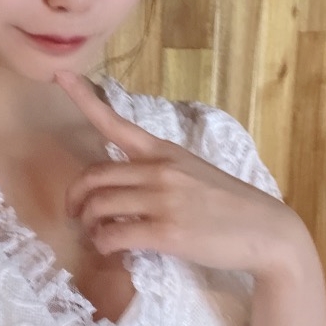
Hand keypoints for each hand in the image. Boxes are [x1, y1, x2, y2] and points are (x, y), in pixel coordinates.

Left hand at [56, 71, 304, 280]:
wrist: (267, 231)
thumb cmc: (229, 205)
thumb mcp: (194, 172)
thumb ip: (159, 172)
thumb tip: (126, 187)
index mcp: (164, 152)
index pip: (115, 121)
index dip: (83, 98)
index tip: (59, 75)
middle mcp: (159, 170)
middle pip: (93, 175)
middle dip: (75, 197)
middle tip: (74, 214)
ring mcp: (162, 200)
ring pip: (98, 206)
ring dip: (88, 224)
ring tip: (97, 235)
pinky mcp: (166, 232)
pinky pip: (113, 235)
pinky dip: (104, 245)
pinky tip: (112, 250)